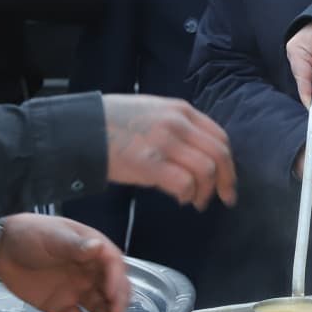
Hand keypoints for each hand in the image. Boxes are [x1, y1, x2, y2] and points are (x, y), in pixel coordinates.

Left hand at [0, 214, 130, 311]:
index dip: (117, 279)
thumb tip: (98, 247)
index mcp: (91, 250)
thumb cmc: (30, 234)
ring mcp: (76, 290)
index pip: (113, 265)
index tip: (111, 294)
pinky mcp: (61, 306)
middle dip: (117, 302)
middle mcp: (89, 272)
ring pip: (99, 307)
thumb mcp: (52, 236)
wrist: (2, 249)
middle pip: (113, 288)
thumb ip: (75, 245)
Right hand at [101, 94, 236, 210]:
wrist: (83, 128)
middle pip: (219, 155)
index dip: (228, 163)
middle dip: (226, 181)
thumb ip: (179, 128)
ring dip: (205, 192)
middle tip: (224, 199)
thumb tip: (197, 155)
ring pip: (206, 171)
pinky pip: (184, 183)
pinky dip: (187, 194)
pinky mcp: (150, 163)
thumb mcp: (154, 112)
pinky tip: (180, 199)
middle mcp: (178, 124)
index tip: (228, 181)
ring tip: (195, 201)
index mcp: (181, 110)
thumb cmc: (115, 123)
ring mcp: (165, 143)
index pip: (220, 137)